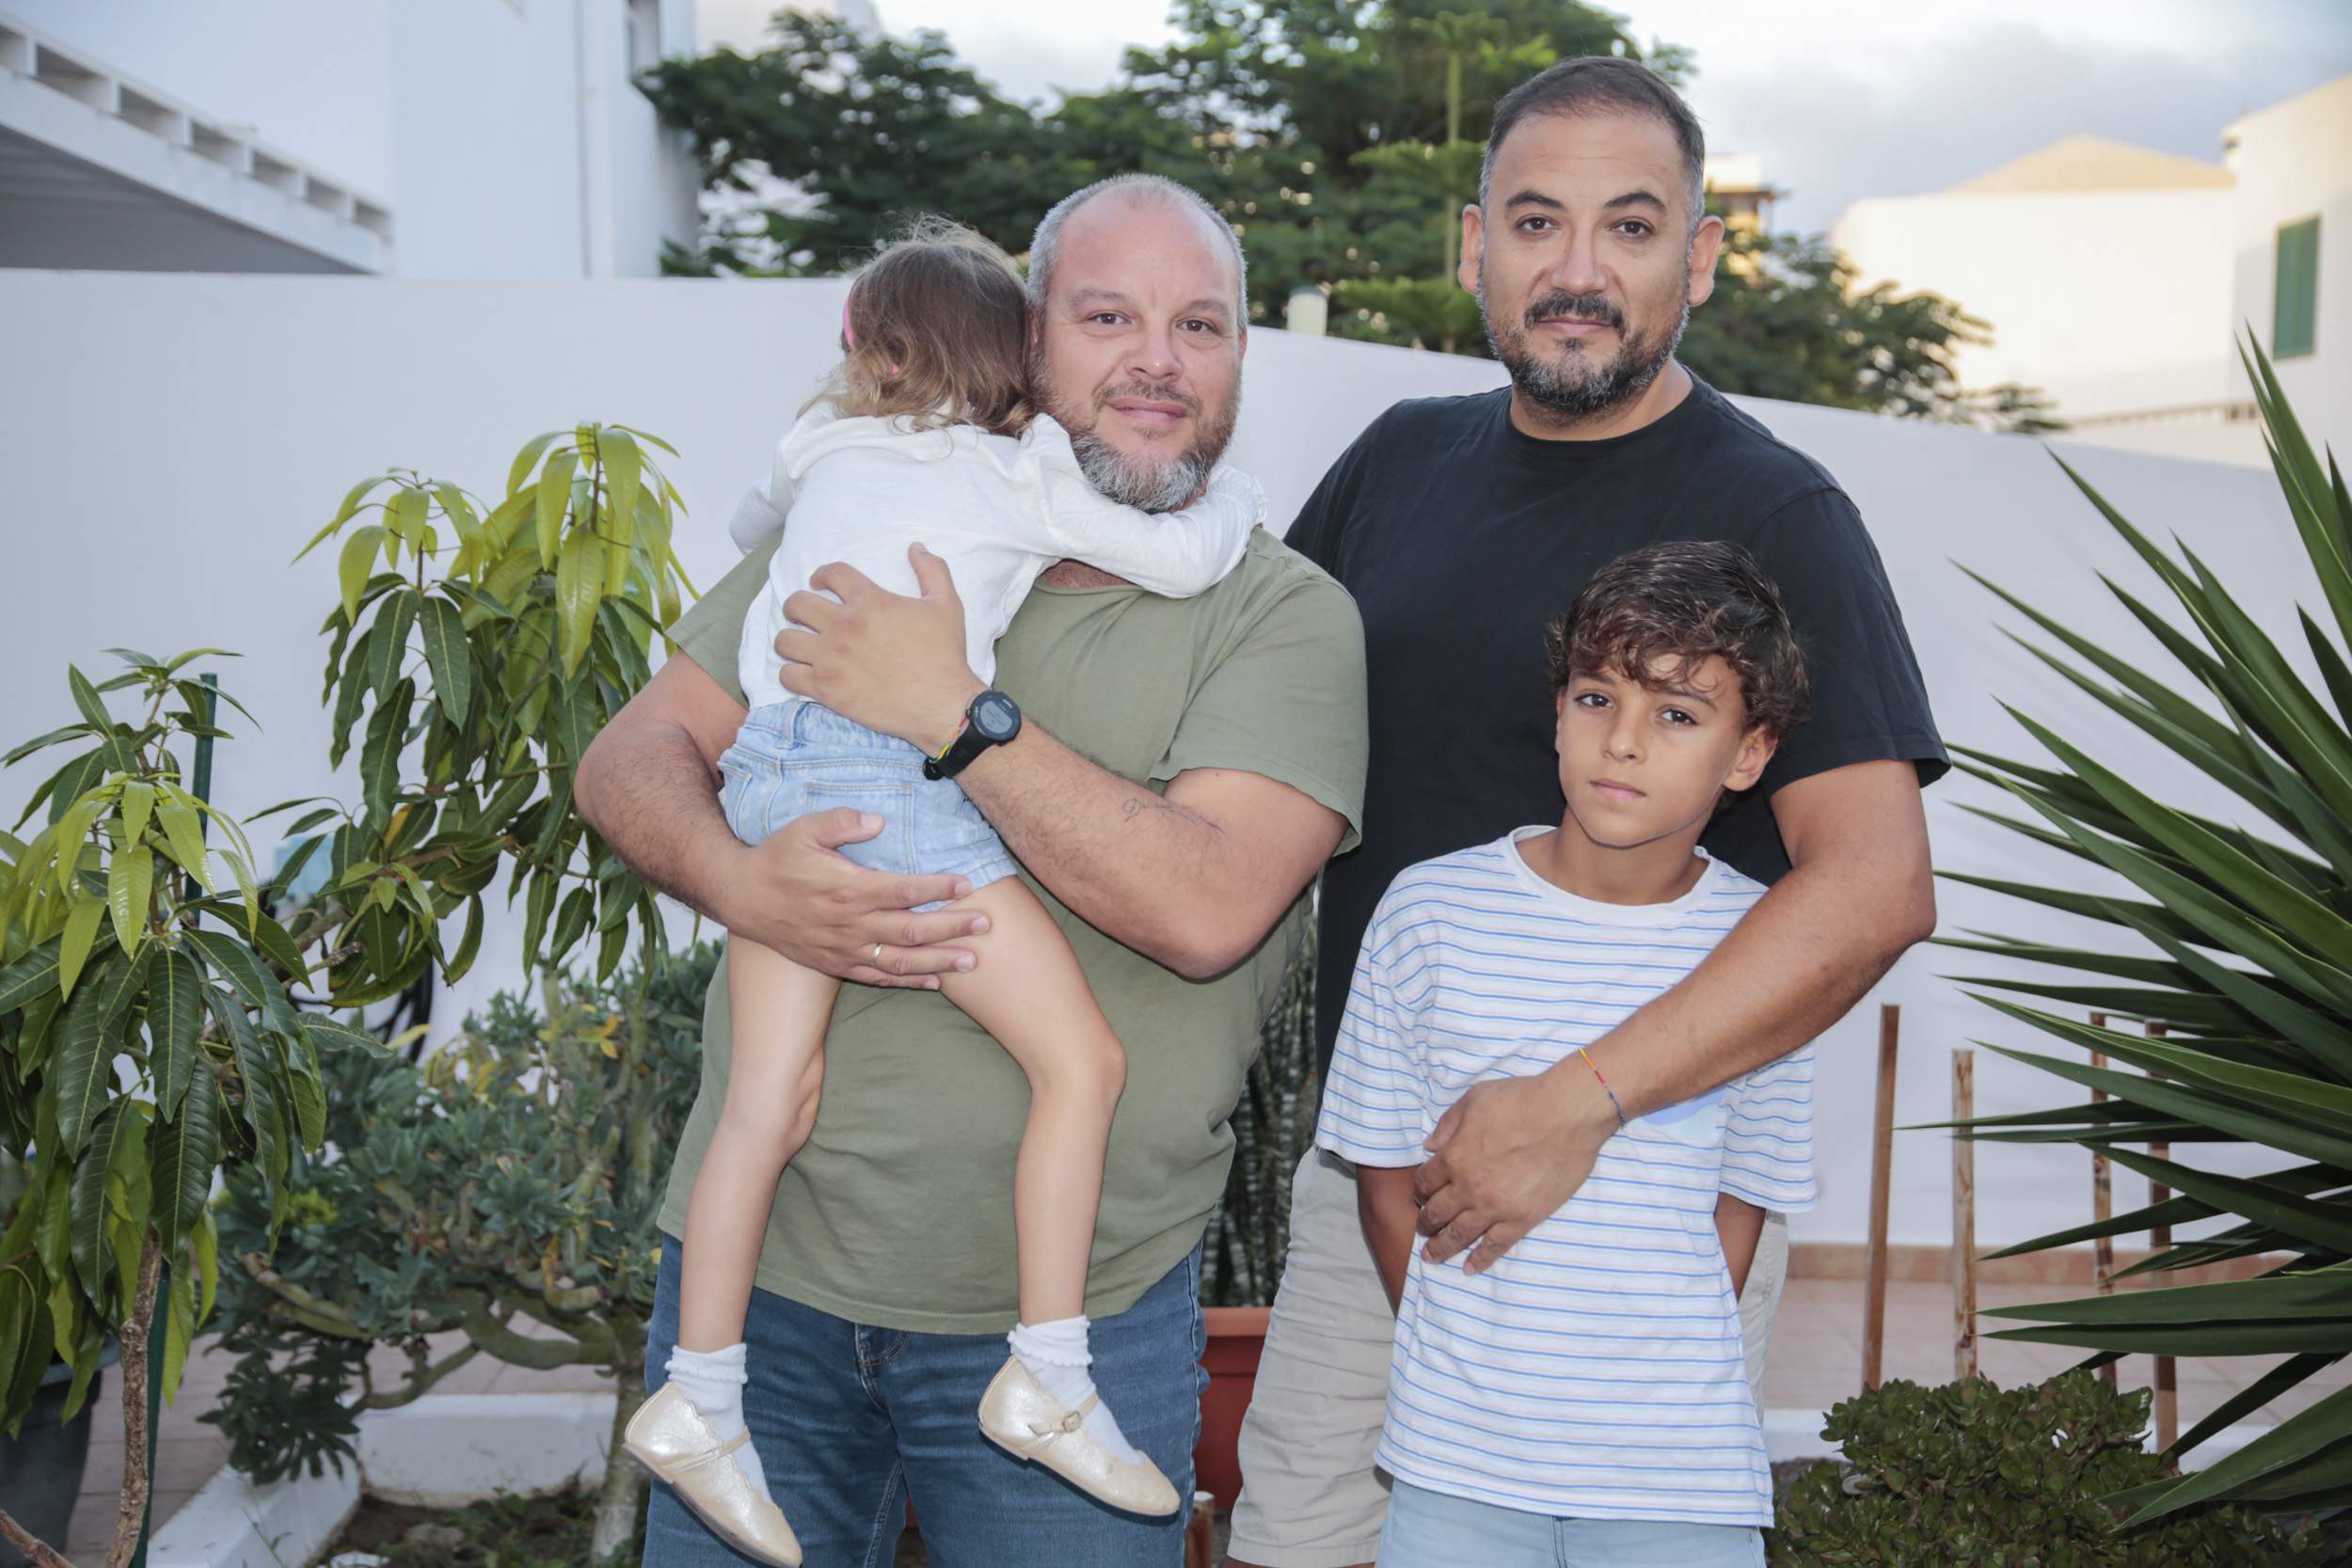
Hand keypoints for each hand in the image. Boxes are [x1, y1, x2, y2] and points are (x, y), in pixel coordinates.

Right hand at [719, 807, 987, 987]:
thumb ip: (842, 822)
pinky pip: (878, 977)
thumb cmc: (776, 859)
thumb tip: (878, 820)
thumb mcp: (803, 829)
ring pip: (900, 961)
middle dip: (952, 928)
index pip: (903, 890)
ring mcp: (844, 949)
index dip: (937, 888)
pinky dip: (908, 981)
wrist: (741, 898)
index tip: (966, 883)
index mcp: (847, 889)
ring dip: (939, 962)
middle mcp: (849, 924)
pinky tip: (934, 982)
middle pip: (911, 930)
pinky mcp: (836, 964)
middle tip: (985, 924)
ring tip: (972, 961)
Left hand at [776, 544, 983, 751]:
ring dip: (790, 639)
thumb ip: (932, 571)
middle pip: (797, 604)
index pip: (831, 573)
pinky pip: (788, 676)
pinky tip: (804, 674)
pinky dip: (791, 674)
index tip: (818, 583)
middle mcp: (844, 625)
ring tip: (800, 645)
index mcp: (869, 601)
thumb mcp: (947, 605)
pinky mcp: (826, 689)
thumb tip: (916, 548)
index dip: (821, 575)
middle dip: (797, 607)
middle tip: (804, 616)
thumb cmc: (944, 655)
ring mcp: (831, 658)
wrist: (940, 703)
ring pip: (785, 640)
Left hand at [1412, 1068, 1615, 1273]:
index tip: (1420, 1195)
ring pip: (1460, 1235)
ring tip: (1432, 1257)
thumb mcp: (1474, 1099)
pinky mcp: (1522, 1218)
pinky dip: (1481, 1259)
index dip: (1419, 1190)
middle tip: (1421, 1229)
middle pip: (1437, 1213)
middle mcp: (1469, 1187)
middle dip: (1425, 1222)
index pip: (1425, 1182)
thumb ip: (1448, 1124)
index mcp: (1454, 1157)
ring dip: (1442, 1248)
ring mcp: (1495, 1207)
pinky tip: (1470, 1268)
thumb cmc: (1521, 1100)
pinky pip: (1496, 1246)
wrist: (1567, 1114)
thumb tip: (1429, 1145)